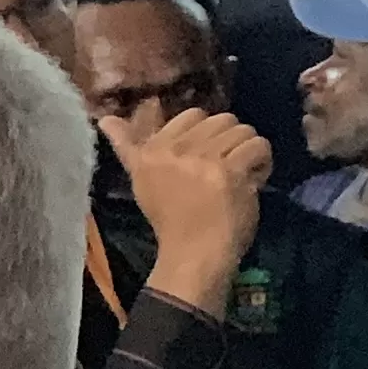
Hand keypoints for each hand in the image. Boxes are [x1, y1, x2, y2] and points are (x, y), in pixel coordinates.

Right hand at [105, 106, 269, 315]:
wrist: (192, 253)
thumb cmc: (170, 219)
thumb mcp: (141, 179)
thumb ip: (126, 146)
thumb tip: (104, 118)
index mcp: (152, 150)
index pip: (192, 114)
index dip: (206, 135)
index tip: (204, 160)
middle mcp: (175, 150)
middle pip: (222, 119)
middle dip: (230, 142)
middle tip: (225, 169)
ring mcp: (204, 159)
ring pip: (244, 130)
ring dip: (248, 152)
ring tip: (240, 176)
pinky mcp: (231, 171)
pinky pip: (259, 146)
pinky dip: (263, 163)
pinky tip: (253, 182)